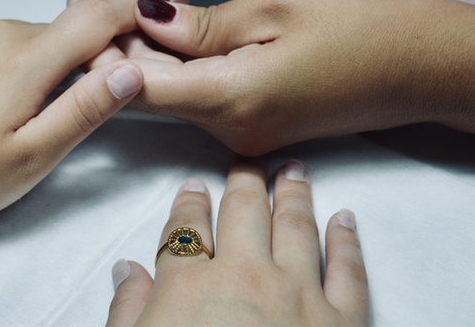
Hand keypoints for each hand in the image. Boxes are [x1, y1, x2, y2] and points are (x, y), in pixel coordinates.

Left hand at [0, 0, 144, 229]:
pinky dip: (1, 63)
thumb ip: (85, 109)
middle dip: (74, 63)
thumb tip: (132, 68)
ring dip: (34, 66)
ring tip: (8, 118)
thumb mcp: (30, 158)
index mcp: (22, 58)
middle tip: (59, 116)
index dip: (129, 15)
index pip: (95, 16)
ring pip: (24, 38)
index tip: (150, 22)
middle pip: (58, 34)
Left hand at [91, 0, 474, 156]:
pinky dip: (176, 49)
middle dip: (118, 27)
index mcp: (231, 100)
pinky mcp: (255, 122)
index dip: (104, 45)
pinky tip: (163, 9)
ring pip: (171, 83)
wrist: (426, 66)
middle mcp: (229, 128)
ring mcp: (242, 131)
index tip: (83, 0)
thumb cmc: (363, 26)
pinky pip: (198, 88)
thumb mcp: (277, 7)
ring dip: (145, 34)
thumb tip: (145, 22)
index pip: (137, 85)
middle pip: (148, 83)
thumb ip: (203, 25)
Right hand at [107, 160, 367, 324]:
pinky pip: (348, 270)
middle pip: (244, 214)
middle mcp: (245, 276)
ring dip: (293, 194)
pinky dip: (347, 240)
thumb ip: (127, 312)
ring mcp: (299, 295)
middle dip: (244, 183)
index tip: (193, 187)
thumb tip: (126, 271)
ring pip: (296, 227)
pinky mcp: (343, 321)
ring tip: (293, 170)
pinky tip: (345, 218)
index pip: (186, 230)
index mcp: (190, 287)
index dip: (189, 204)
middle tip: (248, 162)